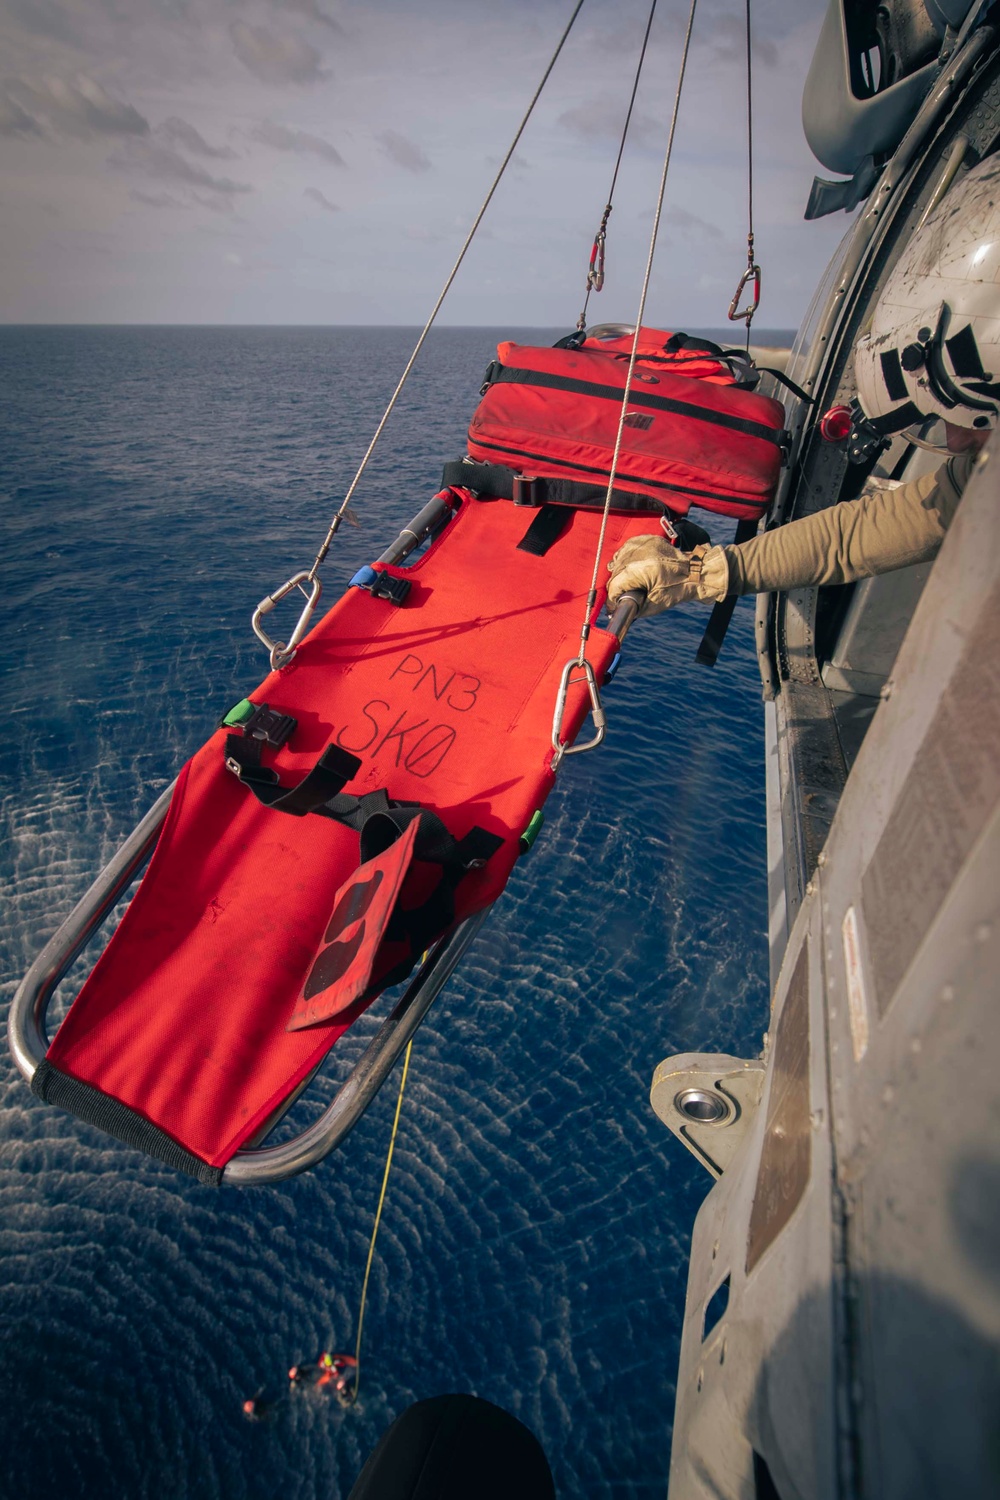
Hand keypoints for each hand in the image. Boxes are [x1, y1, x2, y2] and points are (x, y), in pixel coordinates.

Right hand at [607, 537, 729, 615]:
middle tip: (621, 597)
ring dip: (619, 572)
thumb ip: (633, 607)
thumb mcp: (653, 605)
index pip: (614, 585)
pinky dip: (626, 559)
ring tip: (628, 582)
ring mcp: (641, 545)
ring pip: (618, 560)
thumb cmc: (677, 589)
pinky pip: (626, 549)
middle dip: (616, 587)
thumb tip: (616, 610)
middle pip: (615, 573)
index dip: (612, 599)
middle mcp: (636, 555)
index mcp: (638, 570)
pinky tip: (632, 567)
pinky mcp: (645, 539)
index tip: (613, 608)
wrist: (694, 572)